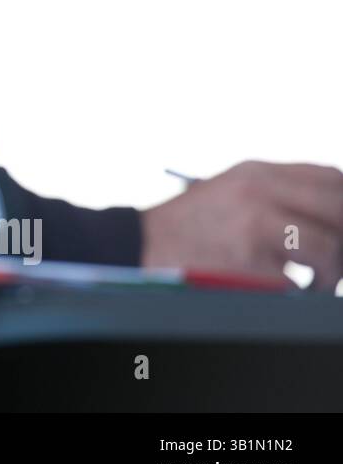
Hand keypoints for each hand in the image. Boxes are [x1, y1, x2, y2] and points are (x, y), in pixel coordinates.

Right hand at [140, 160, 342, 291]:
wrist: (141, 244)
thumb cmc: (189, 224)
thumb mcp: (231, 189)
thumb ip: (276, 190)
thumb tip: (333, 210)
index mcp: (257, 172)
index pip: (331, 177)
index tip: (340, 224)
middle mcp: (259, 191)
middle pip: (338, 207)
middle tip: (337, 257)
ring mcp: (254, 224)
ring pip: (326, 248)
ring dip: (330, 272)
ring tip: (318, 282)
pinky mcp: (247, 261)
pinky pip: (297, 282)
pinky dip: (297, 291)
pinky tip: (282, 290)